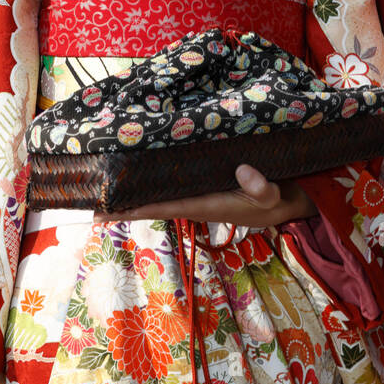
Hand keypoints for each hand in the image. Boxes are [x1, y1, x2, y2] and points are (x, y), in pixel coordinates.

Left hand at [105, 164, 316, 226]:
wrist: (292, 205)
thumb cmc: (281, 200)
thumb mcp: (276, 195)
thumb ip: (262, 187)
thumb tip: (244, 172)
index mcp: (209, 205)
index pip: (164, 207)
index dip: (134, 208)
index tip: (105, 212)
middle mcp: (198, 203)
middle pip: (154, 204)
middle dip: (125, 206)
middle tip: (90, 205)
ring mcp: (201, 196)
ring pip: (161, 196)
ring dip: (135, 196)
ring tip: (106, 192)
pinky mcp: (206, 188)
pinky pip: (173, 188)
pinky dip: (153, 185)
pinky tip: (139, 178)